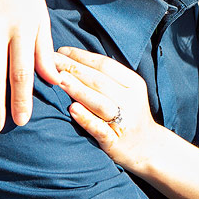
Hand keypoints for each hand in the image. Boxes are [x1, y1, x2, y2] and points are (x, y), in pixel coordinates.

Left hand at [53, 47, 168, 173]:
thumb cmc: (130, 116)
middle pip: (99, 80)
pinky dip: (85, 118)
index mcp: (134, 84)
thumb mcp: (128, 92)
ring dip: (78, 90)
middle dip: (73, 68)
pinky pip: (99, 128)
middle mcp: (130, 100)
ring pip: (100, 102)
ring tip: (58, 79)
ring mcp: (124, 121)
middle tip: (50, 60)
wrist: (148, 148)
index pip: (105, 65)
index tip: (60, 50)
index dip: (82, 56)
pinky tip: (71, 109)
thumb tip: (76, 59)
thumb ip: (108, 78)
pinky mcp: (115, 141)